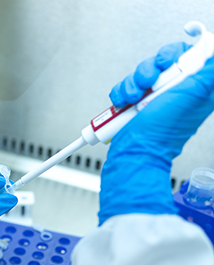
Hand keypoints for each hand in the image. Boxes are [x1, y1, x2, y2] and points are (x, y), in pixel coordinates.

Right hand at [99, 42, 213, 223]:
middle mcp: (177, 89)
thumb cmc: (162, 133)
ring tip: (134, 99)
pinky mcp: (136, 101)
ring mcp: (155, 96)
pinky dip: (122, 93)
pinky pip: (127, 85)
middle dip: (150, 69)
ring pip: (143, 72)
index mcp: (197, 87)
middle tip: (150, 82)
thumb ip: (208, 75)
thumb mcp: (191, 97)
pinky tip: (124, 104)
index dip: (179, 52)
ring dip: (133, 84)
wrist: (134, 151)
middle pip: (164, 59)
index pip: (194, 55)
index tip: (168, 60)